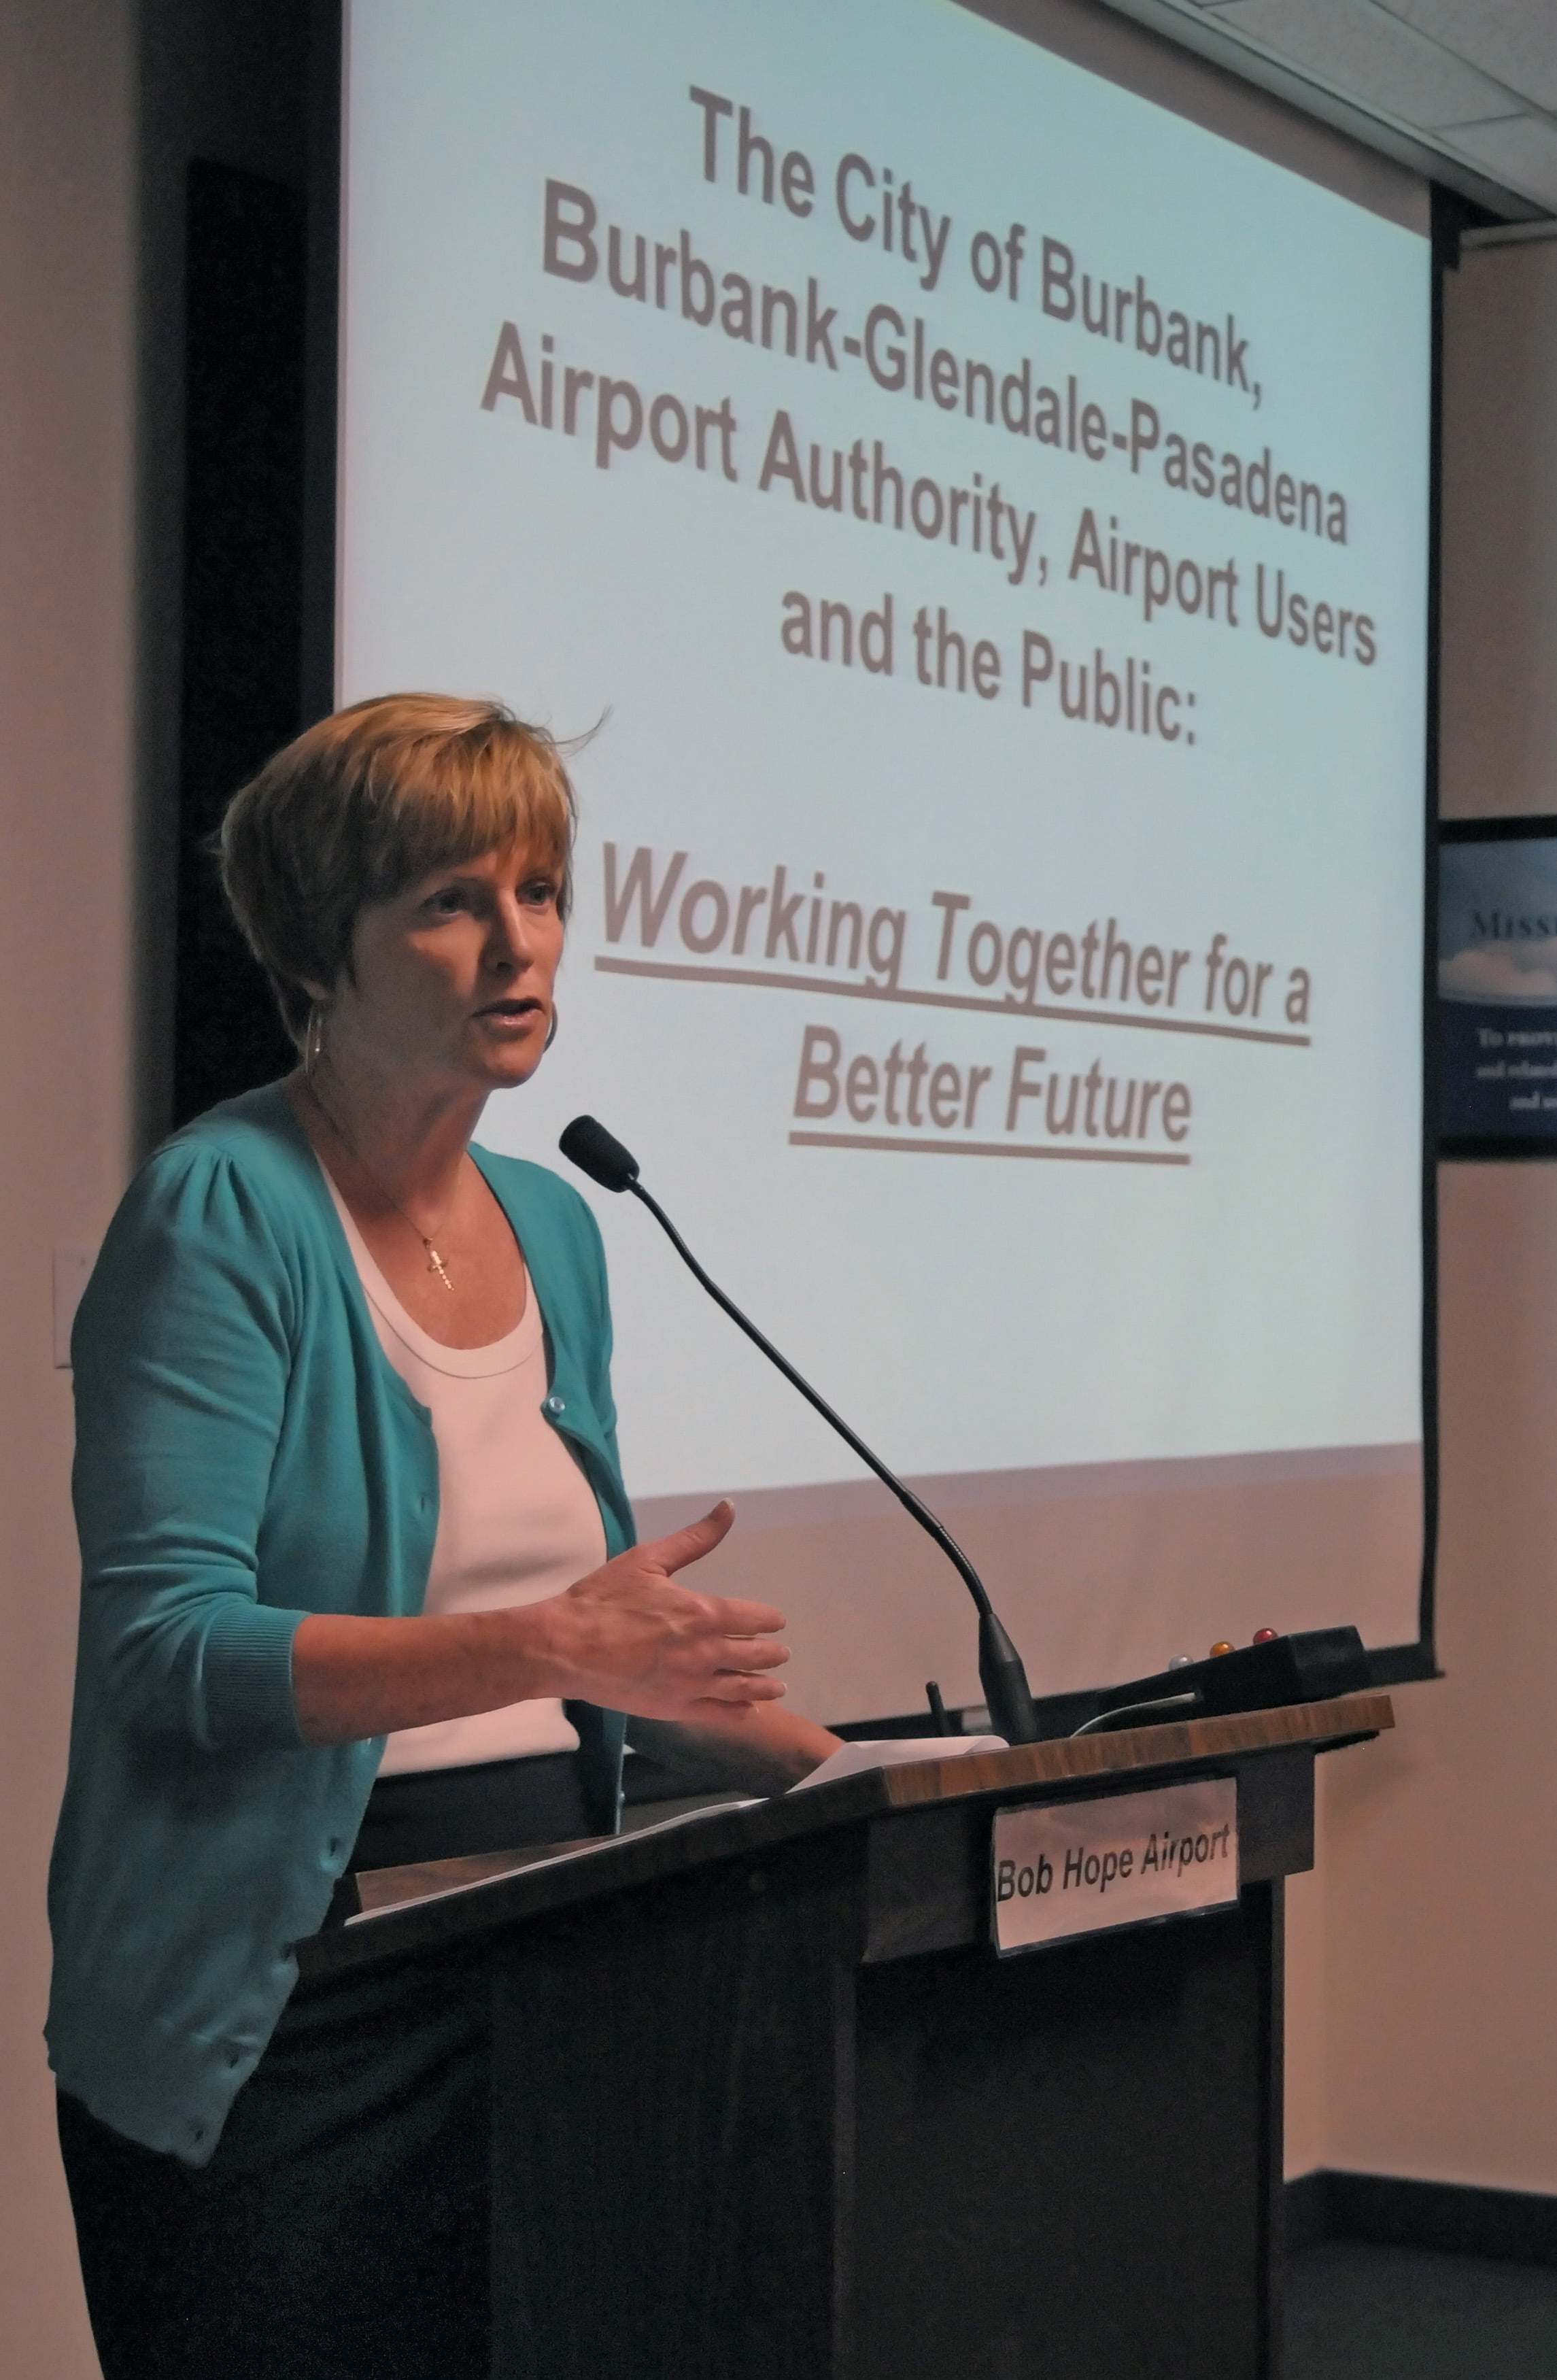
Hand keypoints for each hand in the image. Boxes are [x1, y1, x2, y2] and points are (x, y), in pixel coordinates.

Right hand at [530, 1501, 788, 1719]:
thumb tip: (729, 1507)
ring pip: (744, 1688)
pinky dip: (739, 1711)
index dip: (769, 1619)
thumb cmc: (603, 1599)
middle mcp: (705, 1651)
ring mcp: (692, 1684)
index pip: (755, 1618)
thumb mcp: (649, 1558)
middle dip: (772, 1653)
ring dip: (765, 1685)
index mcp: (703, 1613)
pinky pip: (719, 1714)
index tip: (774, 1621)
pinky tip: (748, 1709)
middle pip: (756, 1656)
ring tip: (777, 1685)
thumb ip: (695, 1538)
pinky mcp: (675, 1708)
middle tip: (780, 1653)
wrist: (565, 1647)